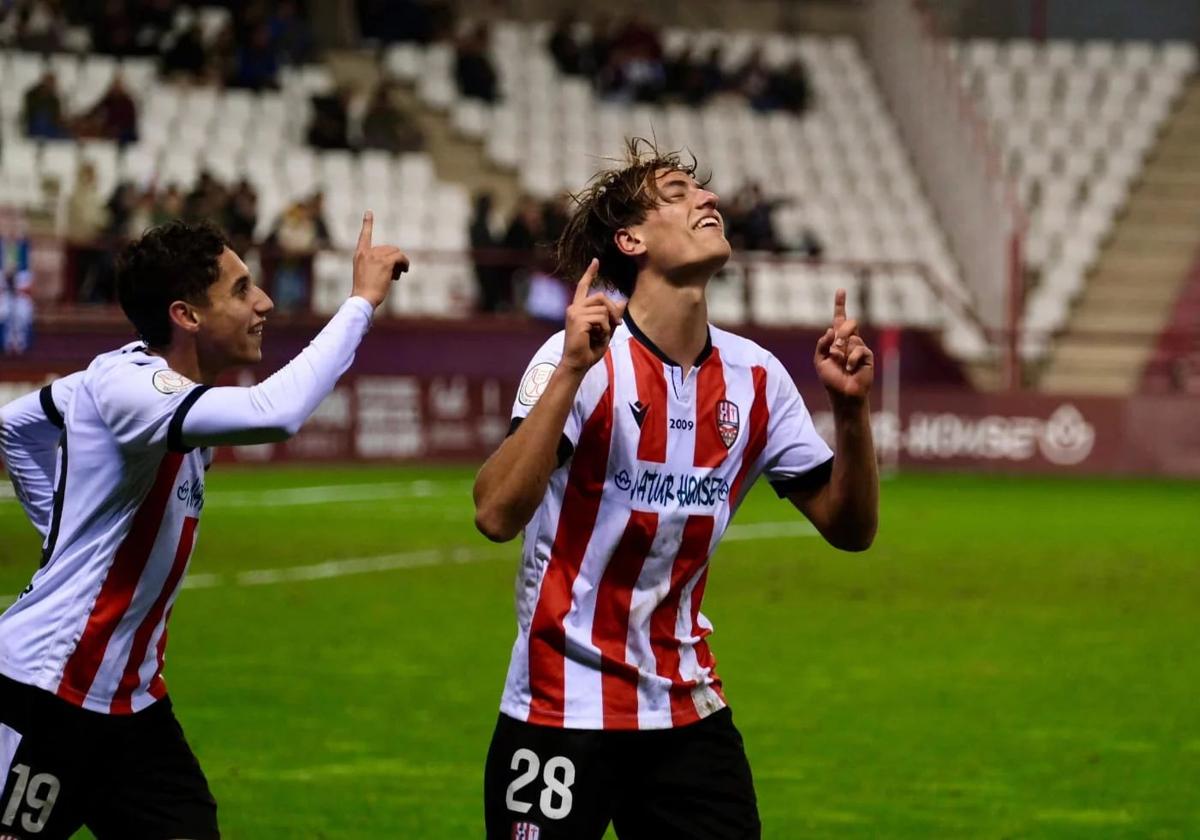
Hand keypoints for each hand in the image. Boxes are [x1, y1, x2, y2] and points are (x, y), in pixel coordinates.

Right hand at [351, 210, 409, 308]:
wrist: (363, 299)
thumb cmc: (365, 291)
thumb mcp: (366, 275)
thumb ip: (376, 265)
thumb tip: (395, 263)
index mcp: (359, 254)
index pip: (364, 235)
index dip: (367, 223)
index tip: (369, 211)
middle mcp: (367, 252)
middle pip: (388, 248)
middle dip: (394, 259)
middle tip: (394, 274)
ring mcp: (376, 256)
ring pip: (396, 252)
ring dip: (400, 262)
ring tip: (397, 275)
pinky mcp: (385, 263)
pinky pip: (400, 257)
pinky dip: (405, 263)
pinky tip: (405, 270)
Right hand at [562, 259, 623, 372]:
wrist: (577, 364)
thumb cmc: (589, 350)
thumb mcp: (606, 331)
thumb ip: (612, 316)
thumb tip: (623, 301)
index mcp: (578, 309)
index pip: (583, 287)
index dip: (590, 273)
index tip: (596, 261)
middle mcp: (574, 308)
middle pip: (601, 296)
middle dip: (613, 310)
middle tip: (617, 324)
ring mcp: (574, 313)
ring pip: (603, 308)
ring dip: (609, 323)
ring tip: (602, 335)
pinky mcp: (578, 320)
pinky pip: (601, 318)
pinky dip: (605, 329)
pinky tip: (597, 337)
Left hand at [814, 288, 872, 404]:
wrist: (843, 394)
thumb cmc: (831, 379)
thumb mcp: (819, 360)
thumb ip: (822, 344)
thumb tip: (830, 330)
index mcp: (837, 340)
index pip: (839, 319)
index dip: (840, 305)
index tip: (841, 290)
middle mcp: (849, 341)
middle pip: (849, 323)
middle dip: (842, 332)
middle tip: (836, 348)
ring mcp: (859, 348)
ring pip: (853, 338)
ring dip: (843, 352)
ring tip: (842, 365)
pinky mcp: (867, 356)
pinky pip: (859, 349)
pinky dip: (851, 359)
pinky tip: (850, 369)